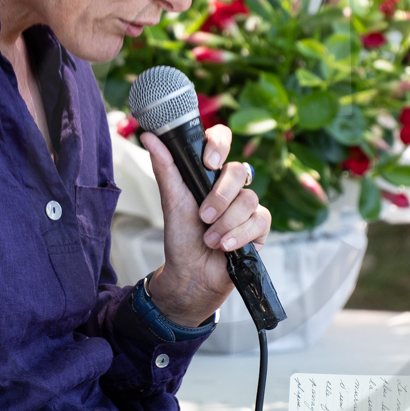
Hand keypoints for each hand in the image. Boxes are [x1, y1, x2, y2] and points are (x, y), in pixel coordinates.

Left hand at [140, 125, 270, 327]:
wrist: (191, 274)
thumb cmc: (181, 236)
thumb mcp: (171, 201)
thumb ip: (165, 167)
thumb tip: (149, 136)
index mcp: (209, 174)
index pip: (221, 140)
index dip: (219, 144)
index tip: (209, 162)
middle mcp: (231, 186)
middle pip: (239, 171)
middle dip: (220, 197)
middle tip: (203, 216)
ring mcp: (247, 206)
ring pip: (249, 199)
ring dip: (225, 223)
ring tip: (209, 239)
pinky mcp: (259, 226)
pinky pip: (260, 220)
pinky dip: (240, 234)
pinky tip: (226, 246)